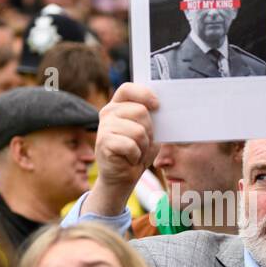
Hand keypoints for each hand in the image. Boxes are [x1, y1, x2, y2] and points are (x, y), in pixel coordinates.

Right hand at [86, 83, 158, 216]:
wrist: (122, 177)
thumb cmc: (137, 152)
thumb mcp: (148, 131)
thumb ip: (151, 117)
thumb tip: (162, 107)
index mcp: (118, 106)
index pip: (128, 89)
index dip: (144, 94)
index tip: (157, 106)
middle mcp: (108, 112)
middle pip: (140, 111)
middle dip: (149, 131)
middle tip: (142, 143)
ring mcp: (104, 127)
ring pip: (138, 131)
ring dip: (143, 146)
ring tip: (135, 152)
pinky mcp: (103, 142)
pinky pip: (131, 145)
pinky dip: (135, 156)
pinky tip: (129, 159)